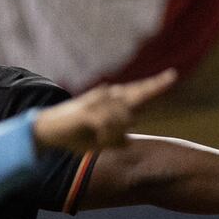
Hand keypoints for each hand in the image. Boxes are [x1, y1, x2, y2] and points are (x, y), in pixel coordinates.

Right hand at [34, 69, 177, 153]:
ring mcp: (96, 103)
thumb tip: (127, 141)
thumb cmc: (74, 135)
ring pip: (123, 118)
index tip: (172, 76)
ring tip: (101, 140)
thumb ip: (114, 140)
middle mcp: (106, 98)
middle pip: (136, 95)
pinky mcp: (87, 111)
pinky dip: (107, 135)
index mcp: (111, 104)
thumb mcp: (98, 142)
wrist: (46, 131)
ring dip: (116, 134)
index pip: (137, 93)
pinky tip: (100, 140)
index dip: (154, 85)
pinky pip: (107, 124)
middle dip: (153, 88)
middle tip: (172, 78)